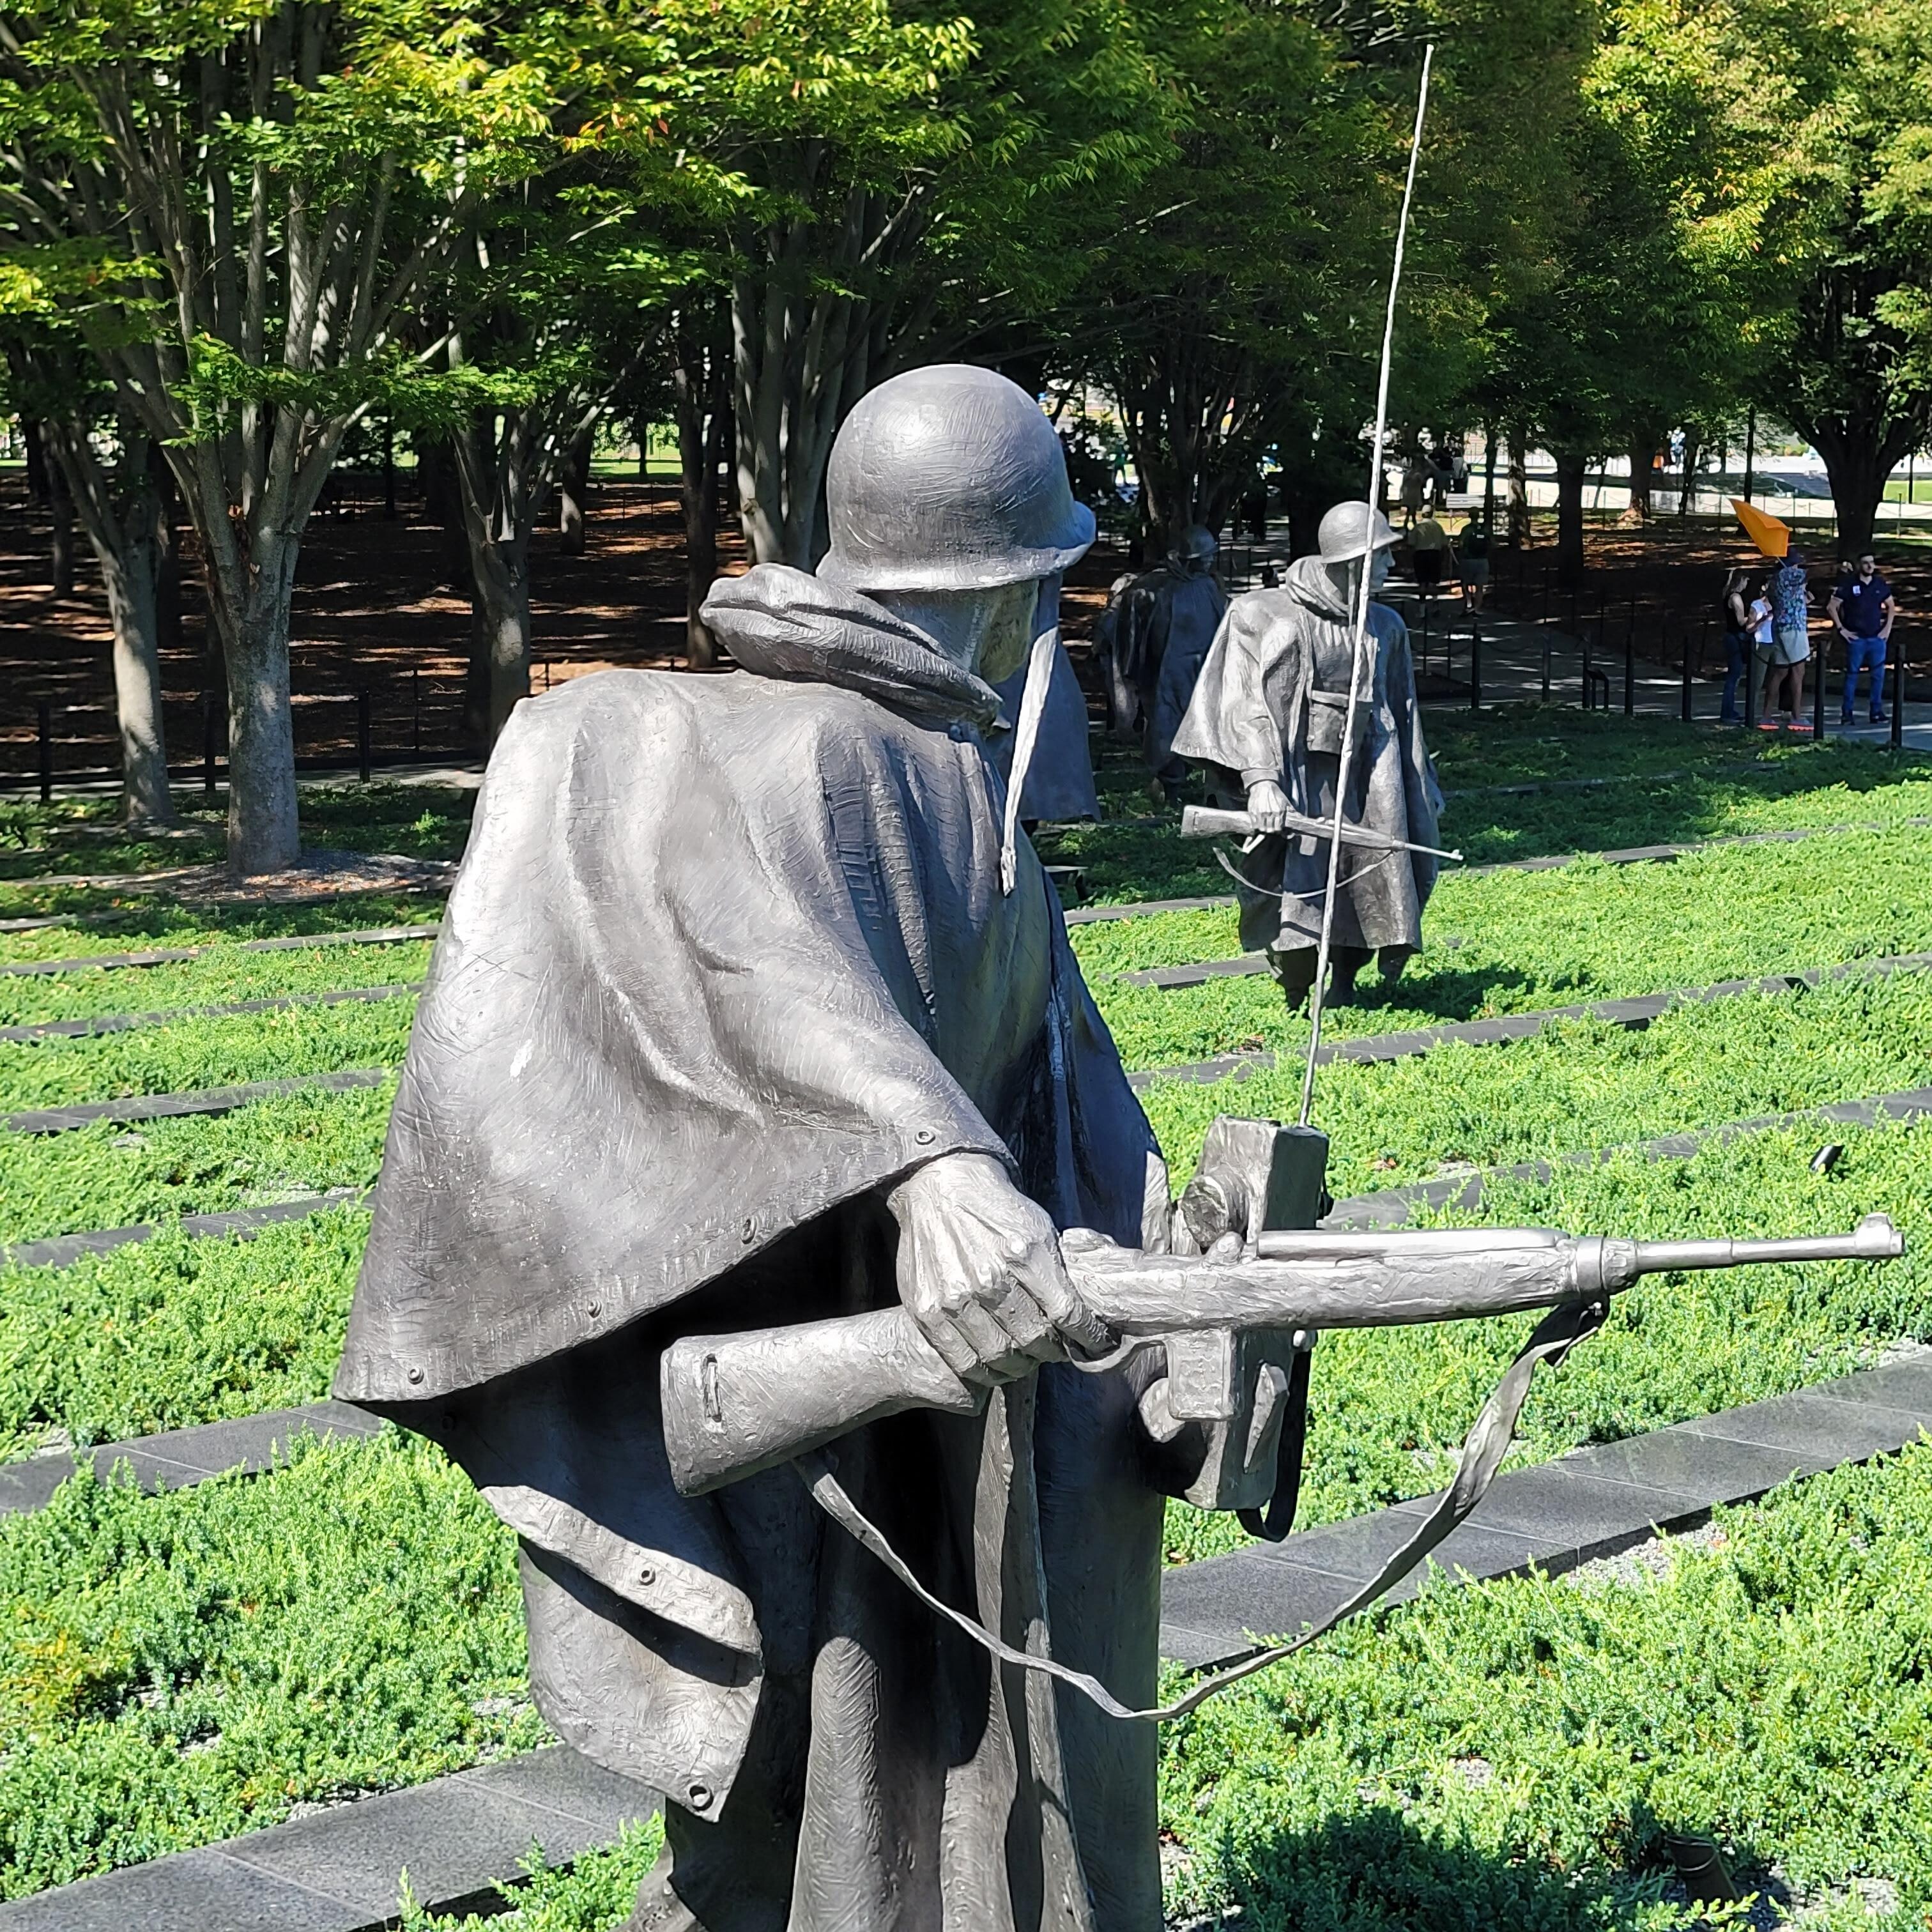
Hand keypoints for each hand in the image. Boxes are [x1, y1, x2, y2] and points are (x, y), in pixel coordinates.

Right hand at [888, 1153, 1111, 1386]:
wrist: (941, 1188)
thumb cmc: (996, 1210)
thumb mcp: (1039, 1227)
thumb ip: (1059, 1270)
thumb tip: (1085, 1314)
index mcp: (1025, 1254)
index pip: (1068, 1314)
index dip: (1087, 1338)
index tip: (1095, 1346)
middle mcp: (990, 1278)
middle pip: (1035, 1340)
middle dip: (1053, 1352)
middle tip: (1055, 1350)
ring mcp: (956, 1297)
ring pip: (1000, 1355)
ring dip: (1020, 1365)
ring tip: (1026, 1359)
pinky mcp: (928, 1311)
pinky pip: (963, 1360)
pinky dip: (985, 1372)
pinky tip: (995, 1365)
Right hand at [1245, 780, 1290, 831]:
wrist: (1264, 786)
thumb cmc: (1275, 794)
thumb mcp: (1285, 801)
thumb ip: (1291, 811)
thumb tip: (1299, 817)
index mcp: (1278, 811)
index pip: (1278, 828)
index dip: (1278, 830)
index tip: (1277, 828)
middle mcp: (1269, 813)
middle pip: (1269, 830)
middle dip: (1270, 830)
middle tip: (1270, 828)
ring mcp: (1260, 813)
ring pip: (1261, 828)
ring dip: (1263, 828)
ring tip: (1264, 825)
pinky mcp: (1253, 812)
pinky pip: (1254, 824)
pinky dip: (1256, 825)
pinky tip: (1259, 822)